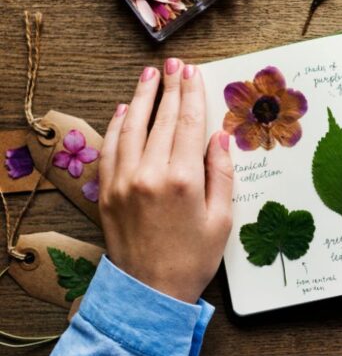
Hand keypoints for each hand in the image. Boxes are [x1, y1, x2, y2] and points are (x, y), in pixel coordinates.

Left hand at [99, 59, 232, 303]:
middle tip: (173, 63)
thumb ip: (221, 174)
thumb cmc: (193, 258)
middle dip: (168, 88)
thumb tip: (218, 137)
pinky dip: (116, 125)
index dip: (191, 94)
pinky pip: (110, 148)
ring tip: (148, 75)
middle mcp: (149, 173)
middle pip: (160, 119)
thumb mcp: (221, 219)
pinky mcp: (106, 191)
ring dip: (140, 98)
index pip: (187, 123)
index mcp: (183, 179)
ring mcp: (123, 180)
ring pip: (131, 127)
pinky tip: (122, 110)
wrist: (150, 291)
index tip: (192, 72)